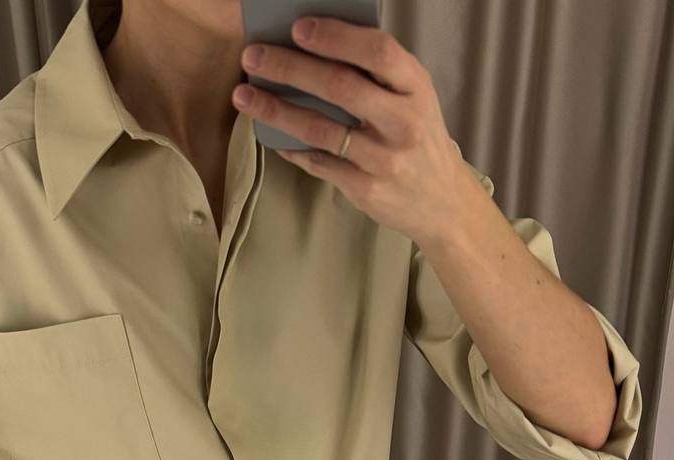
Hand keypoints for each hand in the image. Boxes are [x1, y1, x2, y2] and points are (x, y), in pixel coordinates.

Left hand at [233, 16, 483, 246]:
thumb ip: (377, 75)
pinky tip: (270, 135)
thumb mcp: (413, 98)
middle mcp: (403, 122)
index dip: (335, 37)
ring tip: (245, 96)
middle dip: (290, 68)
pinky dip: (291, 147)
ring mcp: (384, 159)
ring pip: (321, 129)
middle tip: (253, 57)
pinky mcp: (366, 189)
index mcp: (416, 87)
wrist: (442, 202)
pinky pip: (319, 163)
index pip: (377, 52)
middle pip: (340, 87)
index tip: (298, 28)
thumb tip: (315, 47)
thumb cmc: (418, 138)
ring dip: (276, 110)